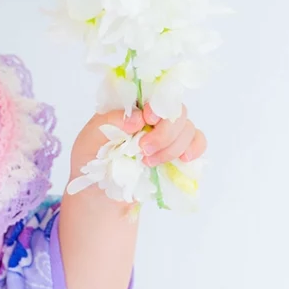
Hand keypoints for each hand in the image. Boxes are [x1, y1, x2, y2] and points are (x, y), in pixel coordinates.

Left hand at [71, 102, 206, 177]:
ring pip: (188, 128)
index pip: (155, 95)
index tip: (148, 120)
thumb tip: (138, 118)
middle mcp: (151, 119)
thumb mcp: (90, 136)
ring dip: (172, 147)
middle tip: (144, 150)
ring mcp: (166, 135)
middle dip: (165, 132)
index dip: (158, 106)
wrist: (97, 193)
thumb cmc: (90, 160)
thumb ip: (112, 121)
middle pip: (176, 112)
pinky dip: (195, 149)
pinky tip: (183, 159)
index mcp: (131, 108)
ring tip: (148, 162)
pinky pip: (197, 142)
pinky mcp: (176, 154)